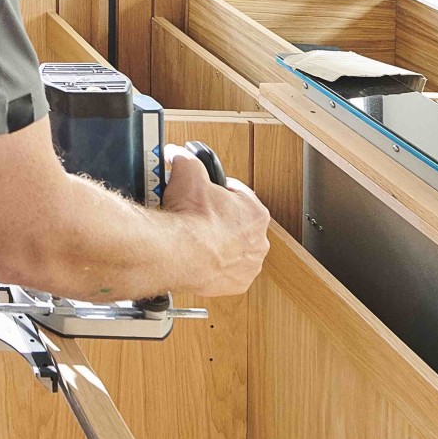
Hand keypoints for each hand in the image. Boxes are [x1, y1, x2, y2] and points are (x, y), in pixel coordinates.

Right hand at [158, 144, 269, 295]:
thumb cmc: (191, 218)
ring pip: (233, 249)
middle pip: (236, 223)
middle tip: (196, 214)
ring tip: (194, 237)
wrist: (180, 252)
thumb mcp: (188, 173)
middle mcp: (259, 241)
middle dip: (217, 218)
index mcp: (255, 213)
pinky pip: (227, 271)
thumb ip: (186, 160)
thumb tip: (178, 154)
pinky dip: (214, 265)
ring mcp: (249, 265)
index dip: (217, 190)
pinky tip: (198, 257)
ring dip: (217, 243)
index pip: (237, 194)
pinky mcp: (236, 284)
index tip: (204, 192)